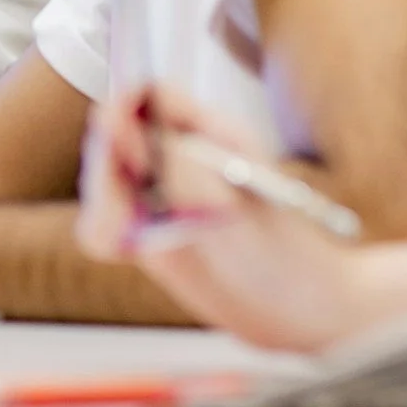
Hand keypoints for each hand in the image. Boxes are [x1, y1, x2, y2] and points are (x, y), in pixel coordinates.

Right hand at [78, 84, 385, 352]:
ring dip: (105, 204)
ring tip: (129, 236)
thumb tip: (126, 129)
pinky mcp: (146, 232)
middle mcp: (178, 158)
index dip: (124, 104)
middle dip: (108, 165)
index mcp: (209, 134)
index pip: (152, 96)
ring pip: (104, 179)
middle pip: (117, 134)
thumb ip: (178, 166)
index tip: (109, 126)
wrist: (303, 311)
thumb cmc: (286, 253)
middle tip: (124, 206)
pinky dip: (103, 232)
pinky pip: (103, 222)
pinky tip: (123, 249)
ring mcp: (160, 195)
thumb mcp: (234, 205)